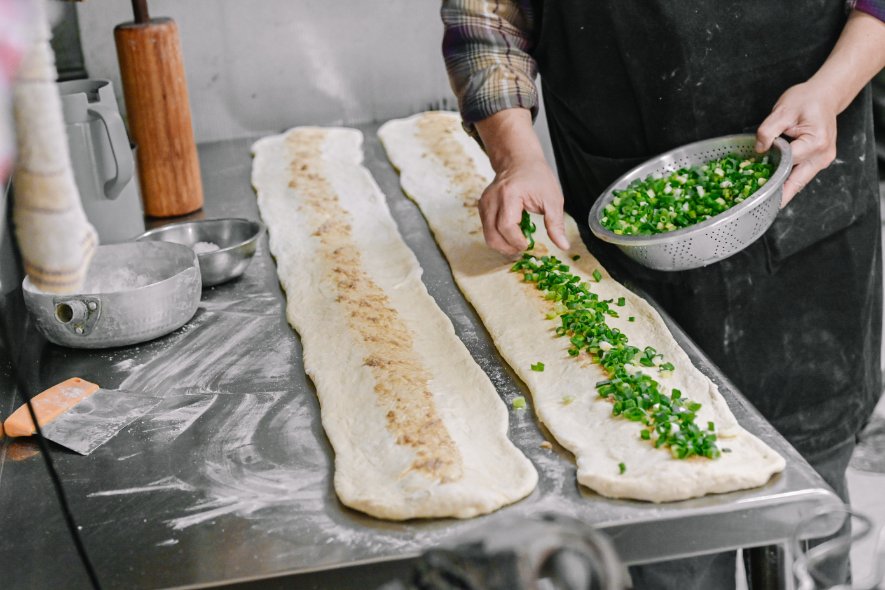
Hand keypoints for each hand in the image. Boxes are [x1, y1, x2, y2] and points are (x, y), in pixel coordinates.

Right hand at [478, 156, 569, 255]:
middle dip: (508, 248)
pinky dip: (499, 237)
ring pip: (487, 236)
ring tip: (518, 243)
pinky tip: (511, 233)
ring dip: (502, 245)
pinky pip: (487, 230)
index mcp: (509, 195)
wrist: (519, 160)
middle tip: (523, 248)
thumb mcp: (552, 199)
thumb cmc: (536, 177)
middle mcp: (491, 199)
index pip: (506, 226)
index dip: (516, 241)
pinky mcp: (482, 207)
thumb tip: (563, 246)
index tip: (528, 245)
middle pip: (493, 235)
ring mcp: (484, 203)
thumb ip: (556, 224)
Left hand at [755, 81, 837, 207]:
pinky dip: (786, 181)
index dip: (768, 172)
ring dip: (781, 189)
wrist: (825, 95)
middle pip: (795, 183)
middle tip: (756, 207)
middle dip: (776, 195)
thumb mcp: (783, 110)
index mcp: (816, 142)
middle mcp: (822, 156)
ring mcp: (822, 161)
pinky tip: (771, 186)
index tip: (752, 187)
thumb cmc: (807, 100)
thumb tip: (759, 150)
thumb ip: (768, 131)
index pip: (787, 164)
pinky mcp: (818, 162)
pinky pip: (800, 176)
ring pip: (798, 182)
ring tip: (760, 198)